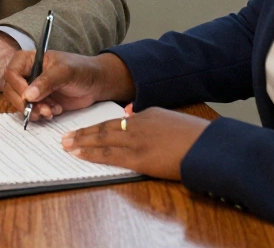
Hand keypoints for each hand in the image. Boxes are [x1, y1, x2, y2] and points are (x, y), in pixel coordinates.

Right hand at [3, 51, 134, 121]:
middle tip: (41, 109)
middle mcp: (27, 74)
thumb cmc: (82, 70)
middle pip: (11, 91)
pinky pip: (30, 112)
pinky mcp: (39, 103)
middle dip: (25, 103)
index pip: (12, 72)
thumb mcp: (65, 72)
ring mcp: (32, 90)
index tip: (28, 97)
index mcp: (29, 60)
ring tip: (51, 111)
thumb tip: (28, 95)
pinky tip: (53, 112)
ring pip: (20, 104)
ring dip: (33, 111)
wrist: (96, 83)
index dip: (16, 86)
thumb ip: (46, 81)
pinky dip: (39, 115)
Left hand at [62, 105, 209, 180]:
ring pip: (102, 139)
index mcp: (146, 115)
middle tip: (66, 136)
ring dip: (82, 142)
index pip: (116, 121)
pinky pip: (109, 155)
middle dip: (83, 132)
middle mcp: (138, 124)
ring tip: (66, 145)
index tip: (84, 130)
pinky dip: (92, 154)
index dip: (97, 127)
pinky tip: (80, 155)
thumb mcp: (170, 120)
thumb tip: (133, 117)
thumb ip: (150, 120)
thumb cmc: (194, 136)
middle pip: (104, 128)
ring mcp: (136, 140)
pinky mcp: (138, 157)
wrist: (207, 146)